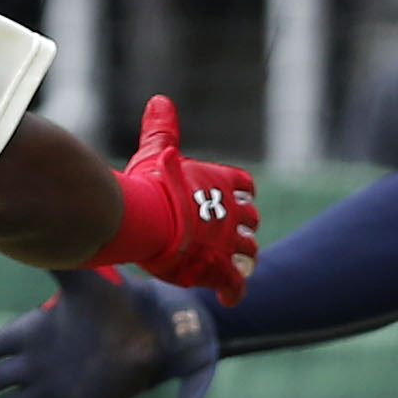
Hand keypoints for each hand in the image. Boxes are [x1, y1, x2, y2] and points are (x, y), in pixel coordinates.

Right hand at [97, 94, 257, 302]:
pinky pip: (235, 284)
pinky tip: (229, 297)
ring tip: (233, 264)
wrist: (147, 218)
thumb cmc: (148, 184)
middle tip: (232, 234)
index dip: (241, 192)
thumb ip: (162, 129)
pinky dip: (234, 291)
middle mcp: (232, 211)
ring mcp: (229, 242)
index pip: (245, 185)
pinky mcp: (219, 270)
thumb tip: (160, 100)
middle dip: (244, 226)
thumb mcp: (156, 151)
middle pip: (250, 220)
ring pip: (249, 252)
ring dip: (243, 257)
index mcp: (221, 182)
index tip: (236, 197)